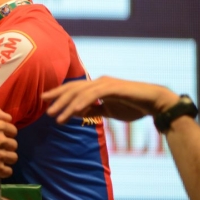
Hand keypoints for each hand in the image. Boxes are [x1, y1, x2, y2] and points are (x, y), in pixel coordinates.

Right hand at [0, 106, 17, 177]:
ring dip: (7, 157)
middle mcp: (2, 141)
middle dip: (7, 145)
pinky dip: (5, 170)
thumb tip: (8, 118)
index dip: (8, 133)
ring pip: (13, 158)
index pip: (13, 131)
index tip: (1, 136)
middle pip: (14, 145)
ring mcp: (0, 156)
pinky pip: (8, 171)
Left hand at [42, 76, 181, 123]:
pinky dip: (82, 103)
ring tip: (56, 117)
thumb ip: (94, 110)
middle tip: (45, 109)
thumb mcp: (109, 111)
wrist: (154, 103)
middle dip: (57, 98)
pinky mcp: (113, 88)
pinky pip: (93, 96)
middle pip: (73, 88)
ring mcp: (106, 84)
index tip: (45, 101)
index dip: (59, 94)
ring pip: (80, 93)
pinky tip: (73, 112)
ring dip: (66, 105)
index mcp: (97, 86)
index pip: (73, 89)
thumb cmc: (133, 106)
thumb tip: (77, 113)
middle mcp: (99, 82)